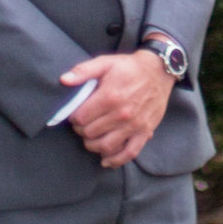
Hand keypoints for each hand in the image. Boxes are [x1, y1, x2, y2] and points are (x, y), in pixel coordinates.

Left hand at [61, 48, 174, 165]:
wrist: (159, 71)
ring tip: (91, 138)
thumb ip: (83, 71)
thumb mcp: (105, 63)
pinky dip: (115, 160)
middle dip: (82, 131)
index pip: (81, 118)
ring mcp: (134, 125)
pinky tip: (105, 160)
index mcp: (109, 96)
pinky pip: (129, 153)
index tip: (76, 115)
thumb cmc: (129, 68)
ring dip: (93, 146)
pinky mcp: (145, 132)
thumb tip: (63, 80)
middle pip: (90, 133)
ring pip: (105, 146)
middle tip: (83, 125)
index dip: (74, 118)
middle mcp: (122, 114)